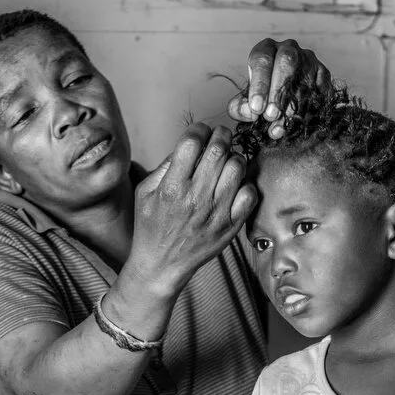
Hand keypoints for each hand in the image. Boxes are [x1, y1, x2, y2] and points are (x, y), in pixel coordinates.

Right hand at [125, 122, 255, 295]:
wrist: (161, 265)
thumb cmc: (151, 226)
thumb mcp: (145, 192)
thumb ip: (165, 166)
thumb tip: (188, 145)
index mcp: (172, 187)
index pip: (192, 142)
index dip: (199, 129)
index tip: (200, 131)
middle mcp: (195, 198)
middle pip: (218, 149)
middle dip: (221, 134)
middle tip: (220, 135)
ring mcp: (216, 212)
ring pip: (237, 167)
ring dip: (234, 156)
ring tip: (228, 159)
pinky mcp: (230, 225)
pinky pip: (250, 193)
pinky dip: (246, 183)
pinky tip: (235, 184)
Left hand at [226, 38, 332, 138]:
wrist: (283, 94)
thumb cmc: (260, 94)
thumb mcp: (244, 100)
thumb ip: (239, 107)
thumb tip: (250, 112)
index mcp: (265, 49)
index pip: (262, 61)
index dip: (259, 85)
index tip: (256, 108)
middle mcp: (288, 49)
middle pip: (286, 63)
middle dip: (278, 92)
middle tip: (270, 116)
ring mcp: (308, 59)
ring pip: (304, 80)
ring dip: (293, 106)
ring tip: (280, 127)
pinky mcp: (323, 73)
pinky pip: (321, 90)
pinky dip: (310, 109)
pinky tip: (299, 124)